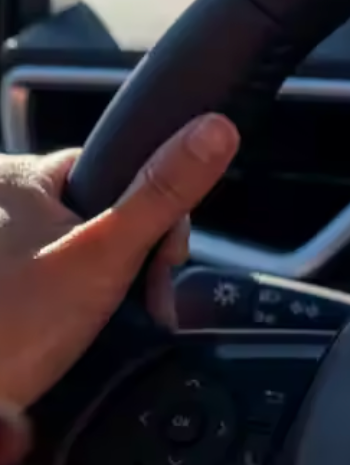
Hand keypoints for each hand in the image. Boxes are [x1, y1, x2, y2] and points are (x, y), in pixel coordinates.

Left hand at [0, 114, 239, 411]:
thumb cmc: (9, 332)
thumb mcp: (104, 256)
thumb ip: (161, 194)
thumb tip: (213, 132)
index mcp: (12, 176)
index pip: (113, 170)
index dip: (152, 217)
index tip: (158, 266)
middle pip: (97, 212)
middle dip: (129, 259)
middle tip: (136, 304)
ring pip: (77, 249)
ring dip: (105, 284)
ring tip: (104, 321)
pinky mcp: (3, 286)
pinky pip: (52, 279)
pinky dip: (72, 302)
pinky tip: (72, 328)